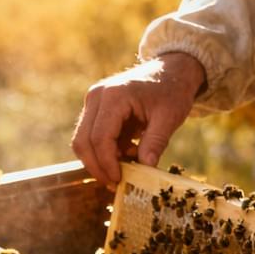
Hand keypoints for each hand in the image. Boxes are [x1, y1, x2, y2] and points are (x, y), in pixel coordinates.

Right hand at [71, 52, 205, 184]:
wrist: (170, 70)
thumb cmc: (172, 90)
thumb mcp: (169, 117)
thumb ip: (155, 142)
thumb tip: (146, 170)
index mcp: (113, 96)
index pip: (100, 137)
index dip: (107, 163)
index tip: (119, 180)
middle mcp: (96, 97)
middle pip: (83, 141)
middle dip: (97, 166)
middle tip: (115, 183)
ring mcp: (93, 102)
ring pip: (82, 140)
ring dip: (99, 160)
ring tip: (124, 168)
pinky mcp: (95, 109)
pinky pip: (90, 136)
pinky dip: (104, 151)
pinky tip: (126, 154)